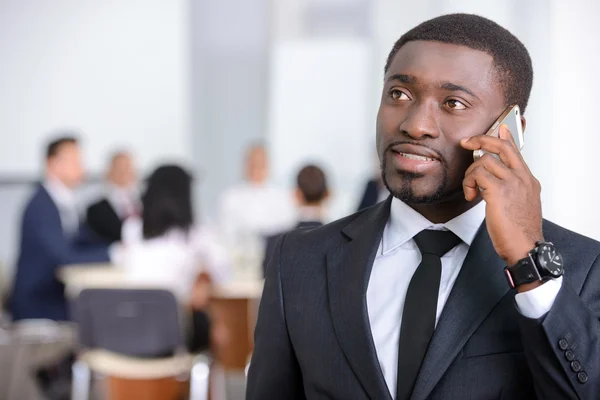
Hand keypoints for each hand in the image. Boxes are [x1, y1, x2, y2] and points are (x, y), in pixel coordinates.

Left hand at [460, 124, 542, 265]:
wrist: (525, 247)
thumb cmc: (518, 231)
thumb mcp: (517, 205)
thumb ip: (509, 189)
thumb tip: (491, 182)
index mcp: (528, 180)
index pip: (516, 151)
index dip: (505, 138)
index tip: (498, 128)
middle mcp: (522, 178)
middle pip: (502, 147)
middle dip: (481, 139)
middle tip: (467, 142)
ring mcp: (512, 183)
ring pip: (484, 161)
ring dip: (470, 174)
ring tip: (471, 190)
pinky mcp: (499, 191)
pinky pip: (478, 175)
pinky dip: (469, 183)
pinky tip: (471, 196)